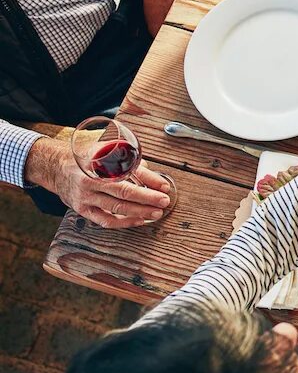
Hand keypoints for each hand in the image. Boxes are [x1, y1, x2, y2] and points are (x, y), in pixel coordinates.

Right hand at [26, 137, 171, 227]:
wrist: (56, 167)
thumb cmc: (88, 158)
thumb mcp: (108, 150)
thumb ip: (131, 162)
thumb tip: (155, 179)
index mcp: (98, 161)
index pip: (128, 171)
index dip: (150, 180)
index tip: (165, 186)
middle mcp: (89, 179)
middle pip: (123, 191)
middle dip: (147, 198)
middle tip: (164, 201)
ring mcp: (85, 196)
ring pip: (116, 208)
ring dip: (140, 212)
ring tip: (157, 213)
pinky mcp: (82, 209)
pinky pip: (105, 220)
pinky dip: (124, 222)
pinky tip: (139, 220)